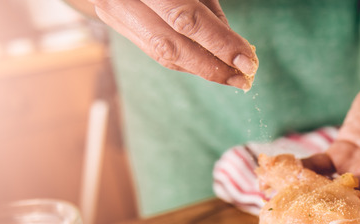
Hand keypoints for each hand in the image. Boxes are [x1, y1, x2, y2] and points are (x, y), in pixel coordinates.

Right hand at [88, 0, 256, 88]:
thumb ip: (208, 10)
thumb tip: (233, 49)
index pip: (186, 19)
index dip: (220, 44)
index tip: (248, 62)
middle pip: (172, 45)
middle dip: (212, 66)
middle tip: (243, 78)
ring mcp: (112, 9)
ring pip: (162, 53)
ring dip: (201, 68)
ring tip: (231, 75)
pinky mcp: (111, 19)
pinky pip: (154, 50)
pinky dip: (184, 60)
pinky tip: (206, 64)